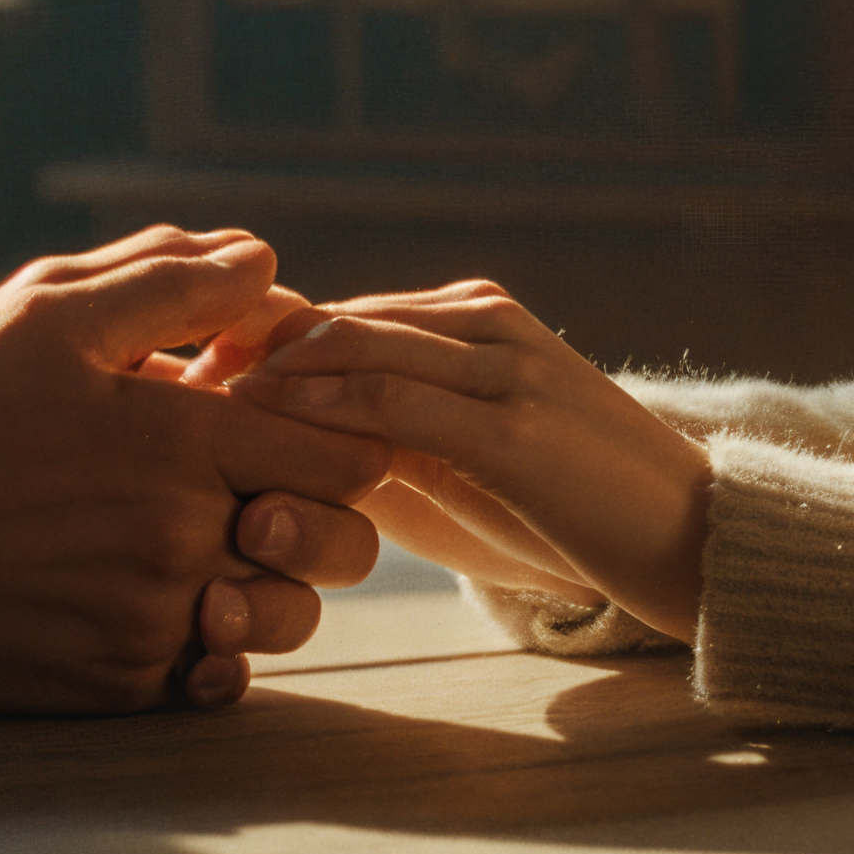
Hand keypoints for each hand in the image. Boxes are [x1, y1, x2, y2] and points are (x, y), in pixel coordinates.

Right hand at [0, 229, 388, 712]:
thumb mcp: (40, 316)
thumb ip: (166, 281)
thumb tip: (265, 261)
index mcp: (183, 440)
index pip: (348, 450)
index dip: (337, 429)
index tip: (287, 420)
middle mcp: (184, 539)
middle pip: (341, 543)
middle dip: (322, 511)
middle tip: (263, 487)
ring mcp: (153, 622)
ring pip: (288, 617)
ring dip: (269, 582)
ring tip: (204, 546)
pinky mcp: (116, 687)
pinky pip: (216, 678)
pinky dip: (208, 645)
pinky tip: (162, 603)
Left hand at [221, 280, 711, 644]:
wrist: (695, 539)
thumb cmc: (571, 514)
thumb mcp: (463, 469)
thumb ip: (387, 442)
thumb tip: (287, 448)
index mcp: (469, 318)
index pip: (333, 314)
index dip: (247, 341)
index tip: (174, 377)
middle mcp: (481, 321)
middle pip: (328, 316)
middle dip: (236, 347)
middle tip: (158, 387)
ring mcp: (500, 365)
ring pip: (351, 344)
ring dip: (263, 372)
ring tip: (190, 406)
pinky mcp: (512, 424)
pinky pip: (393, 400)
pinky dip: (319, 407)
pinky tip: (263, 430)